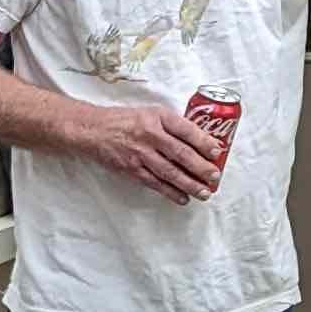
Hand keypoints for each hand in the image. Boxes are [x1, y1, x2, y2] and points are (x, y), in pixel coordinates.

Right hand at [70, 98, 232, 203]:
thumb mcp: (150, 113)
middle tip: (215, 176)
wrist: (93, 130)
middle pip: (181, 153)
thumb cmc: (125, 120)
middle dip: (201, 167)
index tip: (217, 151)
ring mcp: (141, 154)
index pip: (186, 130)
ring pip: (170, 172)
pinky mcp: (132, 169)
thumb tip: (199, 140)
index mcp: (158, 117)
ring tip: (204, 193)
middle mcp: (150, 135)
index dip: (204, 142)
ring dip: (189, 184)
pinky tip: (183, 198)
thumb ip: (172, 125)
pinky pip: (155, 183)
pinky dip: (170, 192)